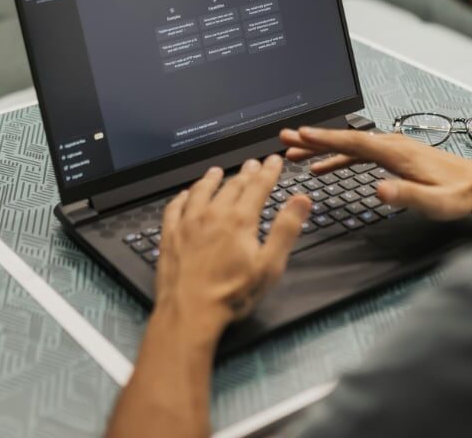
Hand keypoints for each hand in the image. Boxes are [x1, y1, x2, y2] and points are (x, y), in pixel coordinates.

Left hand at [155, 155, 311, 336]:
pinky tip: (184, 195)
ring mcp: (188, 223)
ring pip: (201, 191)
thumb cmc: (232, 293)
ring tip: (217, 171)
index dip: (268, 171)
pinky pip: (175, 208)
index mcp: (240, 220)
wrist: (190, 311)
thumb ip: (286, 229)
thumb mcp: (269, 265)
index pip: (258, 187)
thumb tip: (301, 200)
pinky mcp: (170, 236)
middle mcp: (213, 214)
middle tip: (252, 164)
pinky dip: (182, 197)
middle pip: (232, 186)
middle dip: (245, 173)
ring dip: (211, 179)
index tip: (274, 160)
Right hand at [281, 125, 471, 223]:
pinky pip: (359, 152)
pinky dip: (338, 155)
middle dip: (314, 138)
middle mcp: (392, 144)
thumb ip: (407, 197)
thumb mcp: (435, 203)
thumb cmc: (459, 195)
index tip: (300, 134)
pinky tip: (325, 166)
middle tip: (285, 139)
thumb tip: (379, 190)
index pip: (354, 141)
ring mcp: (393, 148)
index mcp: (396, 152)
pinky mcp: (394, 156)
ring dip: (322, 147)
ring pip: (349, 144)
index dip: (325, 138)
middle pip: (346, 138)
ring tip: (295, 152)